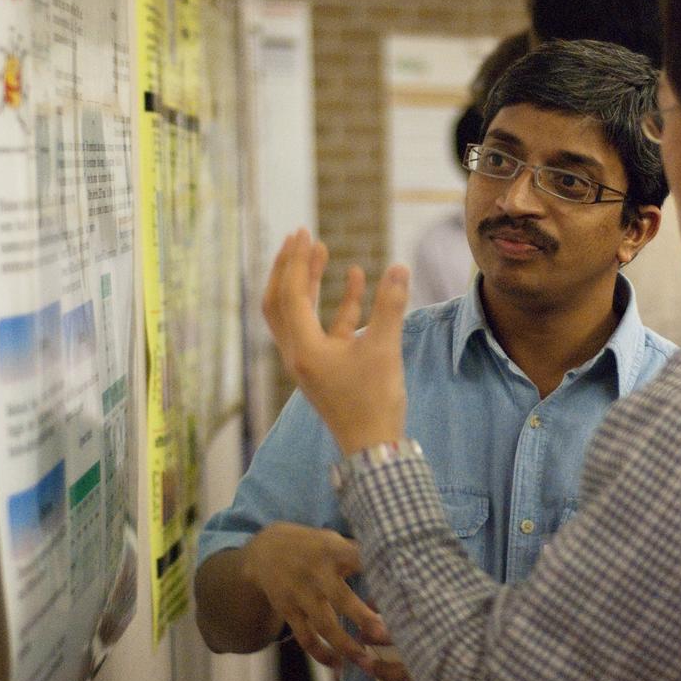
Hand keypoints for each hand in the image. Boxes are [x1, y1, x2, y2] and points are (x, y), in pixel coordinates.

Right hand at [240, 522, 394, 671]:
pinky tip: (338, 666)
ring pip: (323, 624)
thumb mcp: (333, 539)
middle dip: (362, 617)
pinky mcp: (288, 610)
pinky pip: (305, 637)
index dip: (377, 571)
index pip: (358, 559)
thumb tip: (395, 571)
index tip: (400, 587)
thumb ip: (357, 555)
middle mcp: (316, 573)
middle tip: (385, 636)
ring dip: (345, 646)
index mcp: (333, 551)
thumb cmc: (313, 545)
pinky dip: (320, 654)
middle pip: (341, 598)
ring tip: (367, 663)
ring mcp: (300, 594)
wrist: (265, 550)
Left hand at [262, 229, 409, 455]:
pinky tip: (356, 278)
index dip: (295, 261)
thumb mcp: (384, 350)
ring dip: (309, 282)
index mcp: (302, 349)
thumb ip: (390, 306)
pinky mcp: (327, 367)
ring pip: (300, 313)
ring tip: (323, 250)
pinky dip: (337, 304)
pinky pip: (326, 327)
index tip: (303, 232)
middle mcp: (297, 353)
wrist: (374, 448)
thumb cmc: (374, 402)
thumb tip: (400, 267)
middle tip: (300, 236)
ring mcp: (310, 361)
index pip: (289, 295)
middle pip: (280, 301)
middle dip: (289, 267)